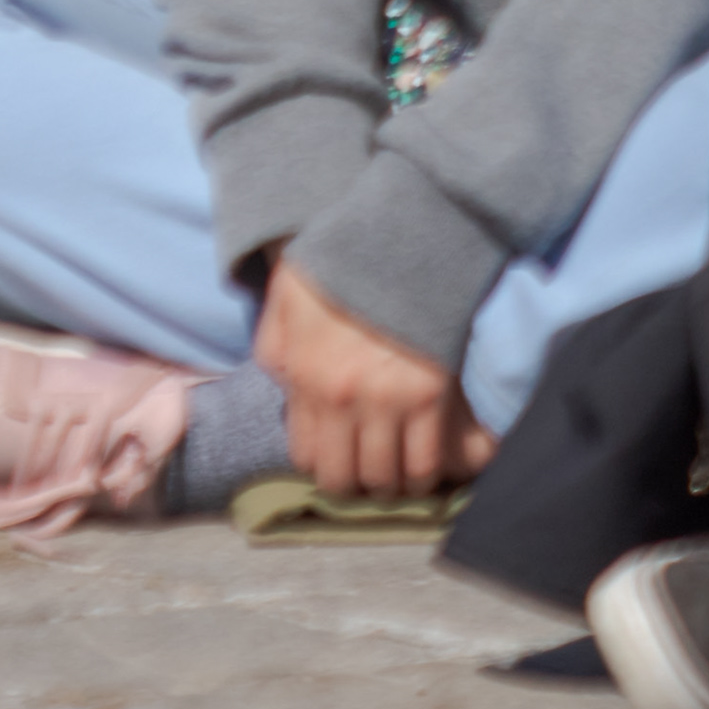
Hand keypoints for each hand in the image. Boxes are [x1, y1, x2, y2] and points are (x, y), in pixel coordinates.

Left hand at [253, 254, 491, 500]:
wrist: (409, 226)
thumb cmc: (346, 254)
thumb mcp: (288, 294)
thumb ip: (275, 346)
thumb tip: (284, 386)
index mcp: (304, 376)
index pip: (306, 455)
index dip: (322, 461)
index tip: (337, 453)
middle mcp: (342, 398)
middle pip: (344, 476)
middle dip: (354, 481)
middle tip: (368, 469)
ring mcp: (389, 398)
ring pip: (385, 477)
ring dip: (389, 482)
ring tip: (397, 471)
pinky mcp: (433, 392)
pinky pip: (426, 460)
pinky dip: (425, 473)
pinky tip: (425, 466)